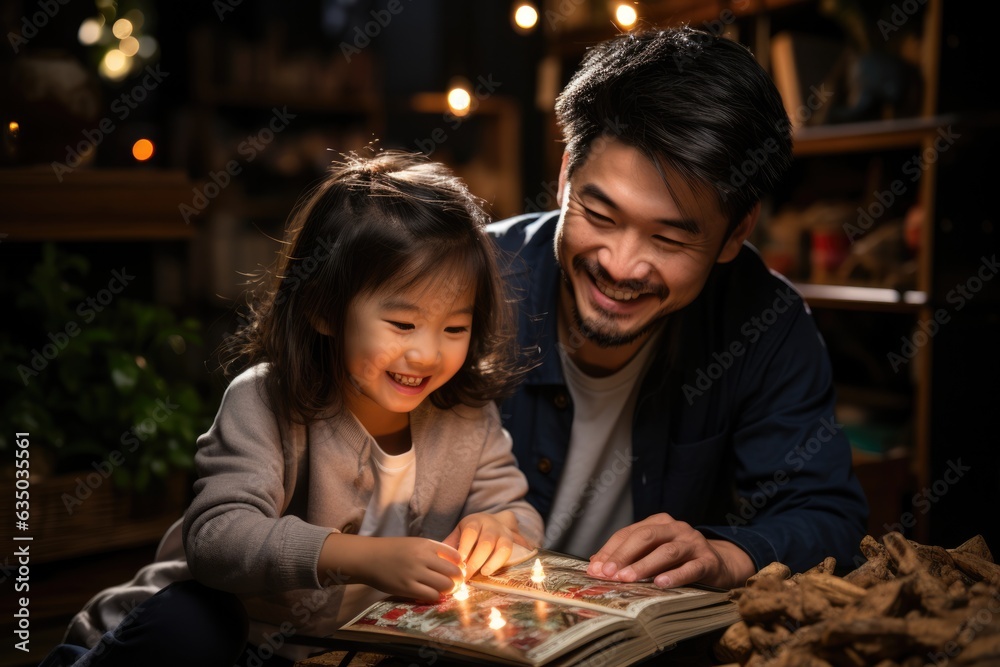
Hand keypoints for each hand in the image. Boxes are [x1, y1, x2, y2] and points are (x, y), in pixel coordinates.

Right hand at [325, 535, 462, 601]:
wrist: (369, 557)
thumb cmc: (392, 550)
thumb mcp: (414, 543)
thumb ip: (432, 551)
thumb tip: (453, 562)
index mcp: (426, 544)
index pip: (454, 554)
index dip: (460, 564)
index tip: (459, 569)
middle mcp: (423, 557)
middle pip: (453, 571)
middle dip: (458, 578)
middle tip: (456, 582)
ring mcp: (415, 573)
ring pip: (445, 585)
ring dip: (449, 589)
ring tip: (446, 590)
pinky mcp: (407, 588)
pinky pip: (431, 595)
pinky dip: (436, 596)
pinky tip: (434, 595)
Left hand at [443, 511, 527, 576]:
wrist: (493, 522)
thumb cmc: (471, 532)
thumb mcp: (459, 533)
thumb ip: (450, 545)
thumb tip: (438, 560)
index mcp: (474, 521)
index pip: (470, 533)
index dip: (466, 547)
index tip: (460, 562)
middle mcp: (491, 525)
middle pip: (486, 542)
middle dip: (476, 561)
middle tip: (466, 576)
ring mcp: (503, 533)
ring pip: (501, 547)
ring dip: (491, 562)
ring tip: (482, 574)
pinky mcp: (511, 542)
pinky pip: (508, 552)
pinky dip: (500, 562)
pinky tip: (490, 572)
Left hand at [585, 513, 754, 588]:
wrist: (720, 563)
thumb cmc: (680, 559)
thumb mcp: (653, 552)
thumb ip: (628, 555)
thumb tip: (595, 564)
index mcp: (659, 522)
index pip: (628, 533)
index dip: (610, 550)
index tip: (595, 568)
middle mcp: (675, 528)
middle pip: (645, 537)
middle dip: (623, 556)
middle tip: (608, 574)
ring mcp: (693, 543)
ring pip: (666, 551)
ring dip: (644, 566)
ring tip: (627, 579)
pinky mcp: (708, 561)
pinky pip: (690, 568)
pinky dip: (674, 576)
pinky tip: (660, 585)